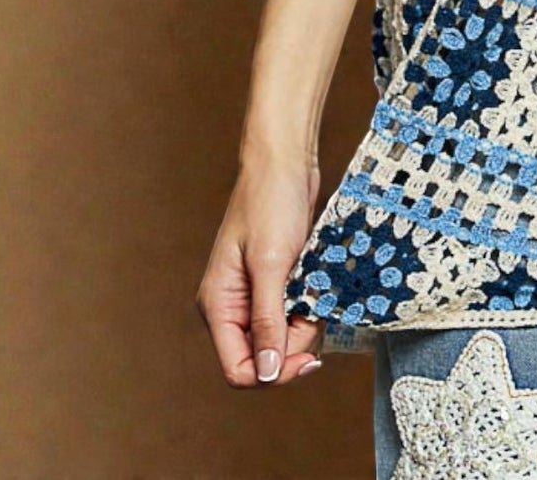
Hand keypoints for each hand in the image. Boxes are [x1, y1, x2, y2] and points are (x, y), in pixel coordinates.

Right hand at [197, 156, 325, 385]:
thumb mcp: (271, 263)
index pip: (238, 369)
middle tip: (314, 314)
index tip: (306, 357)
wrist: (285, 162)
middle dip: (294, 345)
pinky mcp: (276, 282)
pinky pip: (293, 313)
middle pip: (264, 358)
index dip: (273, 373)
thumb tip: (267, 373)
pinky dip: (309, 305)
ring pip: (283, 337)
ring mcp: (254, 295)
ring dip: (305, 322)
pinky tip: (317, 285)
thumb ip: (267, 320)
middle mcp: (233, 307)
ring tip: (316, 290)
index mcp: (219, 306)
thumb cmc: (270, 203)